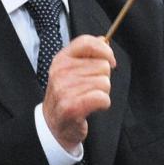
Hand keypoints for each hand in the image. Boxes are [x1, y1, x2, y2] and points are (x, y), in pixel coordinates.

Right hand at [41, 35, 116, 150]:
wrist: (54, 124)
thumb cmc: (68, 96)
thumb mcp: (71, 70)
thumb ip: (87, 54)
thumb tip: (103, 39)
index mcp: (61, 59)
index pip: (87, 42)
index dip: (105, 51)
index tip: (110, 61)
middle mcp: (61, 72)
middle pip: (103, 66)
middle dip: (103, 78)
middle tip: (90, 89)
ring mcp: (65, 89)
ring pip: (105, 82)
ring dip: (103, 92)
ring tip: (89, 98)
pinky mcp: (72, 107)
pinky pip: (102, 98)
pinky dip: (103, 104)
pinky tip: (93, 107)